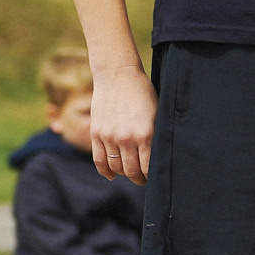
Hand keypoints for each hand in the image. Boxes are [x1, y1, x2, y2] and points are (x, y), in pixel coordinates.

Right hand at [89, 68, 156, 182]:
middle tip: (143, 179)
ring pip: (116, 167)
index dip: (151, 177)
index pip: (148, 167)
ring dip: (124, 173)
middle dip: (139, 179)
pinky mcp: (96, 133)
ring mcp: (109, 136)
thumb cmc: (142, 92)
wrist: (118, 75)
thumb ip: (155, 136)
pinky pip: (99, 160)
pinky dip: (106, 171)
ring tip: (130, 172)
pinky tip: (112, 175)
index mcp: (145, 134)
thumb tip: (158, 158)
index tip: (154, 178)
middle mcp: (126, 138)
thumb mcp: (156, 113)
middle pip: (131, 171)